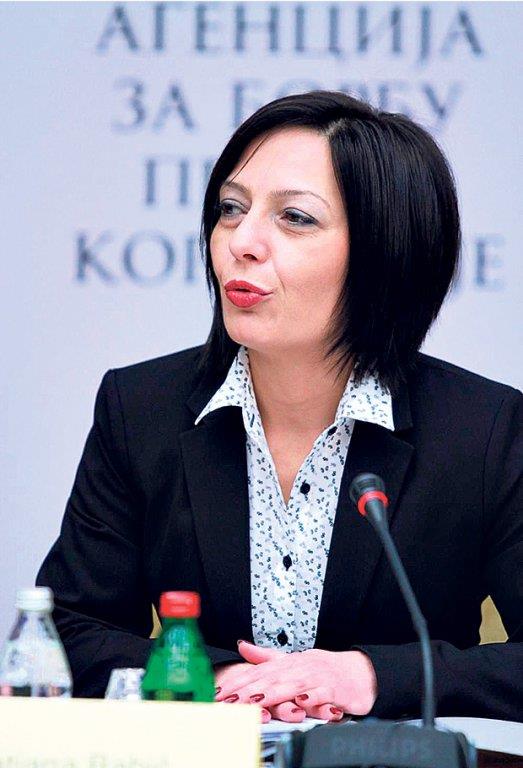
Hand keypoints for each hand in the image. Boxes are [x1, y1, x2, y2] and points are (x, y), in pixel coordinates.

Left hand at [215, 641, 376, 717]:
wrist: (360, 673)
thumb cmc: (324, 671)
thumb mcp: (292, 662)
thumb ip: (266, 656)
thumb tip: (242, 645)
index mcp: (286, 663)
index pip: (256, 673)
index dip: (236, 683)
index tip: (217, 694)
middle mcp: (298, 667)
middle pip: (269, 679)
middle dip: (247, 690)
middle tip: (227, 701)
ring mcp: (316, 677)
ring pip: (292, 685)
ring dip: (273, 693)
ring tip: (254, 701)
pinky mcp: (334, 689)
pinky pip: (321, 694)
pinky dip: (312, 698)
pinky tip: (301, 702)